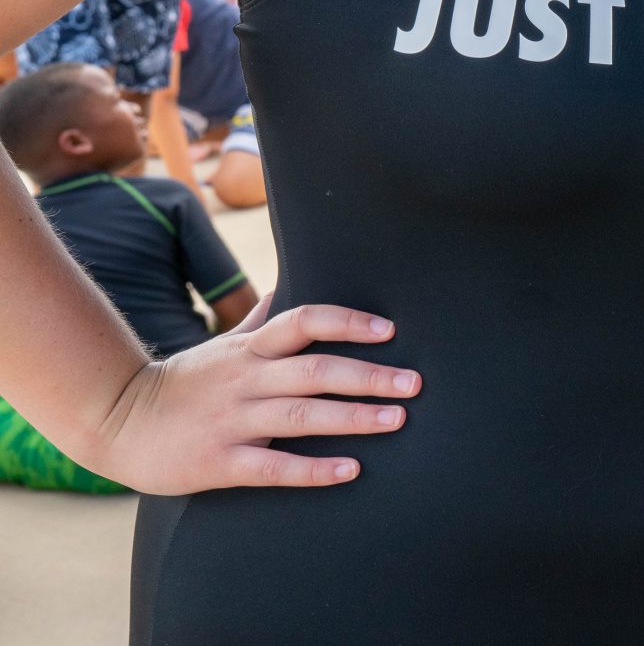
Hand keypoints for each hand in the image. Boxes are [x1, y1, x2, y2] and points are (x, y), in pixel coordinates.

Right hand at [81, 297, 416, 493]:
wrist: (114, 423)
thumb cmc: (182, 383)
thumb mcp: (221, 345)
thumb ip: (259, 321)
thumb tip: (285, 285)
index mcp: (249, 350)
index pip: (305, 321)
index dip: (348, 322)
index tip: (390, 330)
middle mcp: (246, 380)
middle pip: (315, 370)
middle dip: (369, 375)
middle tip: (416, 383)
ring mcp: (232, 421)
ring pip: (302, 417)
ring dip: (354, 418)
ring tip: (398, 420)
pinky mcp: (219, 462)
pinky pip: (273, 466)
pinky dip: (314, 469)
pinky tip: (351, 469)